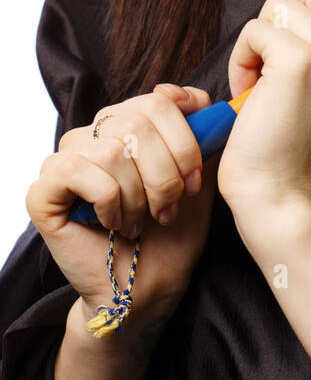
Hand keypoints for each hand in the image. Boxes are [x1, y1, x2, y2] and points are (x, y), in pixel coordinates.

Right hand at [27, 84, 218, 313]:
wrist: (149, 286)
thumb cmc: (173, 232)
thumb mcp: (198, 173)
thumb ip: (197, 129)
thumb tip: (186, 93)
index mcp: (127, 124)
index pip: (158, 100)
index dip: (184, 142)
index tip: (194, 182)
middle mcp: (92, 135)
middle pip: (137, 123)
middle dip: (165, 174)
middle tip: (168, 209)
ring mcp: (63, 161)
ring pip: (112, 150)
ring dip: (137, 196)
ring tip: (139, 220)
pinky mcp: (42, 190)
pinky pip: (78, 171)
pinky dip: (107, 202)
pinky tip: (112, 223)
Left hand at [217, 0, 310, 215]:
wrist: (279, 190)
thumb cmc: (298, 134)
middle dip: (288, 8)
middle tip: (282, 51)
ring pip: (281, 1)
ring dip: (260, 36)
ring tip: (264, 77)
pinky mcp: (298, 61)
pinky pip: (256, 28)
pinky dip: (242, 55)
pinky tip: (250, 87)